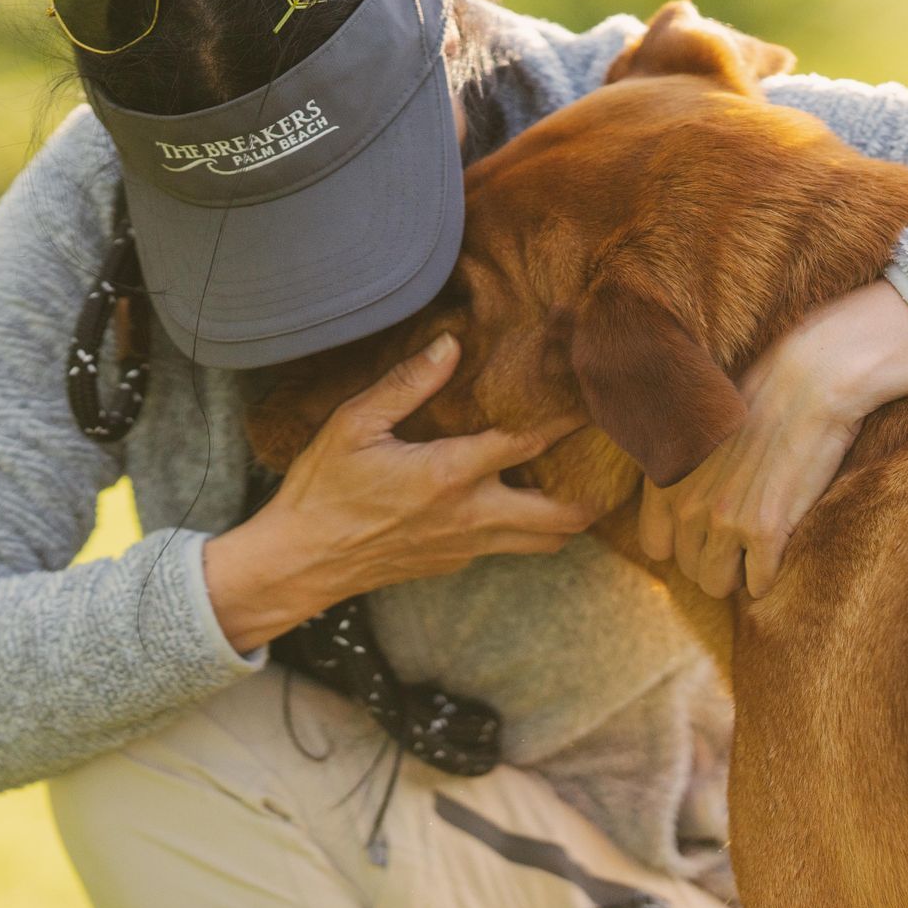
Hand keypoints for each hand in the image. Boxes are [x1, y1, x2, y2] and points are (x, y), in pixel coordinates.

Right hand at [204, 333, 593, 651]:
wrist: (300, 563)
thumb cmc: (323, 490)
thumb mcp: (354, 424)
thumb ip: (407, 384)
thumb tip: (450, 344)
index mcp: (449, 475)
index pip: (527, 443)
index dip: (567, 420)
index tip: (592, 398)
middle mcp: (471, 516)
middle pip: (561, 516)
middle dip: (593, 491)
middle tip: (607, 460)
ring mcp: (467, 546)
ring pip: (545, 542)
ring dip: (566, 515)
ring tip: (576, 479)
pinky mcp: (455, 563)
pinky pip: (511, 547)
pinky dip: (530, 527)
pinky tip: (522, 497)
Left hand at [638, 280, 907, 599]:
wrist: (813, 379)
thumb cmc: (764, 396)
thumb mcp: (702, 427)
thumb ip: (685, 466)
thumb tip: (686, 498)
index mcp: (666, 475)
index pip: (656, 546)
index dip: (684, 544)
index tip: (709, 530)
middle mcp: (685, 502)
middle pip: (689, 570)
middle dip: (715, 559)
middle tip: (745, 534)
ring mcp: (722, 520)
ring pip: (717, 584)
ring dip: (740, 573)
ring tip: (761, 543)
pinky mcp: (763, 531)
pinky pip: (758, 584)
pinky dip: (771, 573)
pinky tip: (782, 544)